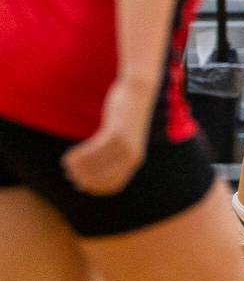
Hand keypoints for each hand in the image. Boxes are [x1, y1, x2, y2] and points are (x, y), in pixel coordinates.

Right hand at [61, 80, 152, 194]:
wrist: (138, 92)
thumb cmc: (128, 116)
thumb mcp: (125, 138)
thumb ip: (116, 154)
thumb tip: (96, 171)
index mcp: (135, 160)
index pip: (113, 185)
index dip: (96, 188)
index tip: (82, 186)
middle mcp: (131, 156)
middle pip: (102, 177)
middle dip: (84, 179)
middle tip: (70, 175)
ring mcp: (124, 144)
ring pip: (95, 163)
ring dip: (78, 167)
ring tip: (67, 165)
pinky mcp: (115, 131)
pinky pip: (93, 149)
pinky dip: (79, 155)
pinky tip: (69, 156)